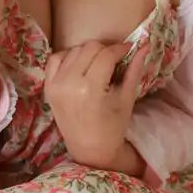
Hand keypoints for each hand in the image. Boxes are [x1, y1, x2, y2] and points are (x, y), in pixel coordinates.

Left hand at [43, 40, 147, 171]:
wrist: (90, 149)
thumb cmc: (113, 127)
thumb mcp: (127, 98)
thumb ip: (134, 69)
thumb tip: (145, 44)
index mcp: (90, 88)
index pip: (106, 54)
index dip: (120, 48)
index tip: (129, 49)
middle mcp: (69, 83)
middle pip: (89, 47)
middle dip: (105, 49)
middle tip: (114, 59)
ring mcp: (55, 84)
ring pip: (73, 50)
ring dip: (88, 52)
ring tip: (98, 65)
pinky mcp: (48, 86)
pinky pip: (55, 59)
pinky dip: (68, 56)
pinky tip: (80, 65)